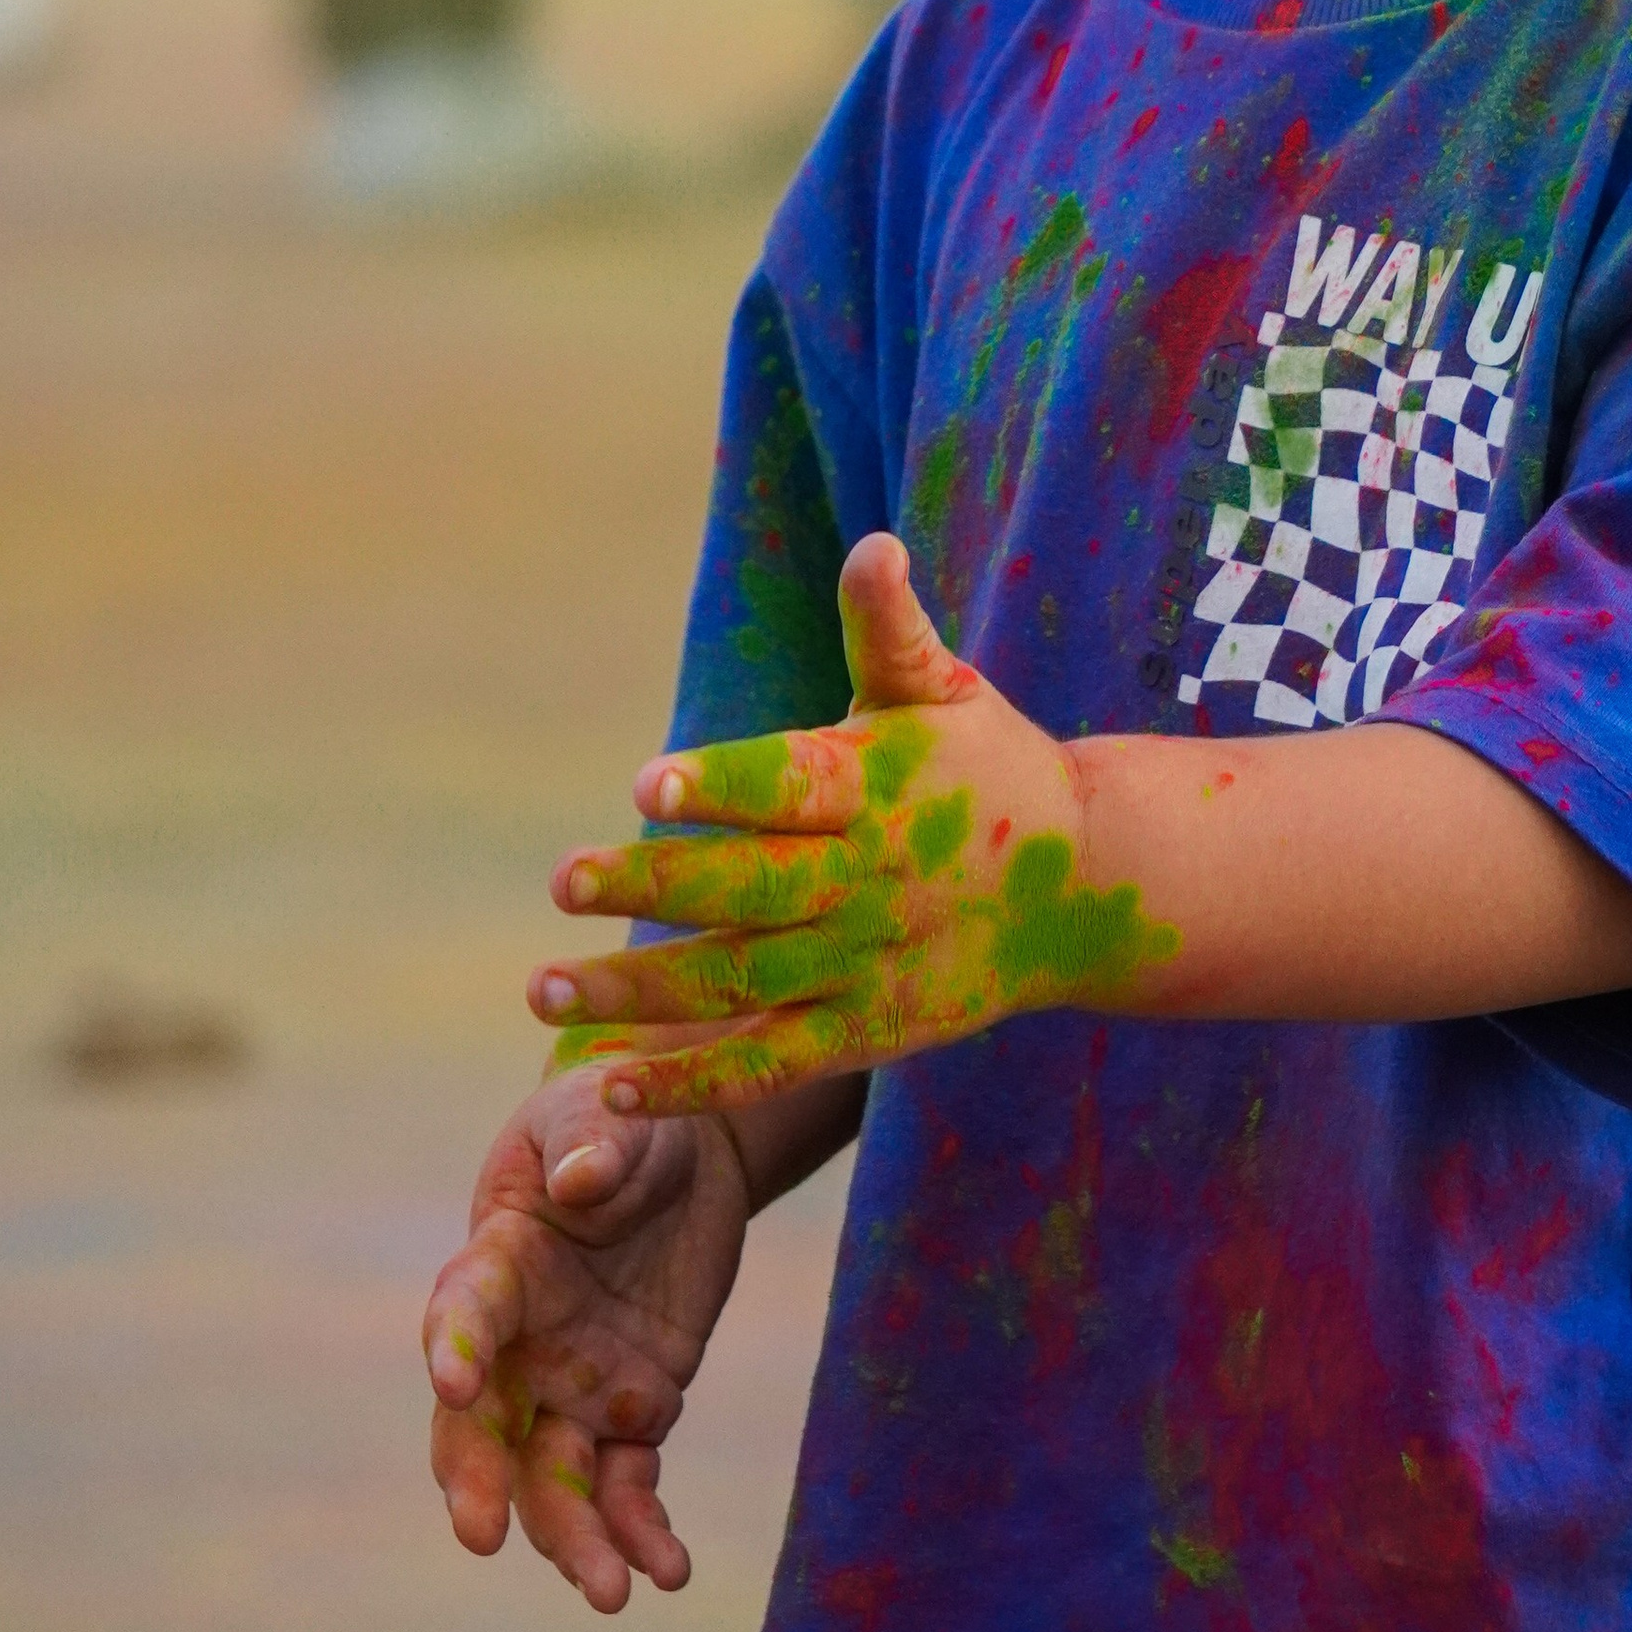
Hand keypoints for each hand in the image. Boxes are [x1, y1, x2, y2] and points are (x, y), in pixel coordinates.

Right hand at [422, 1064, 750, 1610]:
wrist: (684, 1150)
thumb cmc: (621, 1114)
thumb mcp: (607, 1109)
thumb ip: (592, 1144)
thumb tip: (584, 1179)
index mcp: (499, 1261)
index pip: (463, 1309)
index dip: (454, 1342)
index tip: (452, 1378)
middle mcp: (522, 1342)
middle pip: (484, 1427)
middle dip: (479, 1482)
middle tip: (482, 1536)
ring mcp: (574, 1386)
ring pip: (554, 1481)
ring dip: (574, 1540)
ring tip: (613, 1593)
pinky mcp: (634, 1411)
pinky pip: (629, 1484)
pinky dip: (642, 1530)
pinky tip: (669, 1571)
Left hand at [528, 535, 1175, 1112]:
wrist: (1085, 885)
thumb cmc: (990, 767)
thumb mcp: (944, 692)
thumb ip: (888, 629)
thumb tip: (873, 547)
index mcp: (873, 788)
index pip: (789, 785)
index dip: (721, 786)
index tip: (648, 785)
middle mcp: (864, 879)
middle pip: (746, 890)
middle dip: (651, 887)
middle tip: (562, 879)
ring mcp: (864, 963)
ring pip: (741, 982)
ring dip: (640, 990)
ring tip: (546, 989)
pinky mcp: (868, 1032)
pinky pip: (773, 1065)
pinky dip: (697, 1081)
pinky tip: (619, 1084)